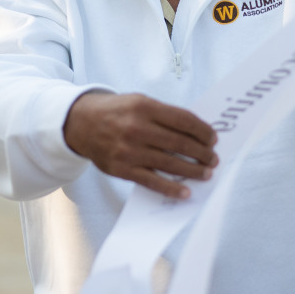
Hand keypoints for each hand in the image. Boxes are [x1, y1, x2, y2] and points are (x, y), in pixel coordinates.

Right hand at [63, 92, 217, 198]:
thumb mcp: (138, 101)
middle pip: (180, 143)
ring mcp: (129, 151)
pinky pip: (152, 181)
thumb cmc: (116, 112)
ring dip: (193, 171)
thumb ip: (164, 115)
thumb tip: (196, 133)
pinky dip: (171, 189)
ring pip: (170, 164)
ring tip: (206, 173)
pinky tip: (185, 192)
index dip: (203, 131)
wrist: (80, 123)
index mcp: (144, 107)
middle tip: (213, 159)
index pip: (184, 120)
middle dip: (202, 153)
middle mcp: (137, 128)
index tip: (213, 139)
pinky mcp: (122, 169)